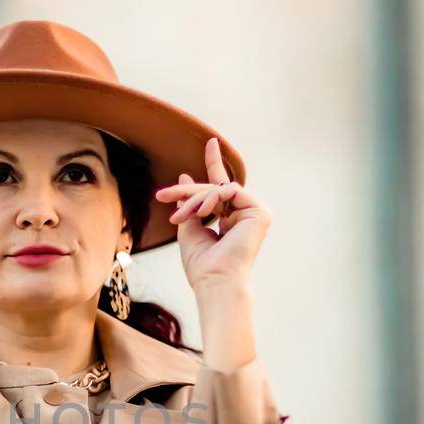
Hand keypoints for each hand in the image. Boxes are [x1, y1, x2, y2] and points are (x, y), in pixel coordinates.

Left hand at [154, 136, 270, 294]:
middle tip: (164, 195)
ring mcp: (255, 212)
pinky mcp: (260, 212)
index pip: (222, 188)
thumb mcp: (188, 228)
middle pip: (215, 187)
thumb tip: (185, 177)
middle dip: (188, 191)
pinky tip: (201, 212)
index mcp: (231, 219)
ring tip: (180, 216)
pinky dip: (211, 199)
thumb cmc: (202, 264)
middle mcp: (246, 214)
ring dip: (195, 199)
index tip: (211, 142)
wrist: (215, 281)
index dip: (215, 163)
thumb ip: (189, 203)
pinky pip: (230, 190)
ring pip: (219, 188)